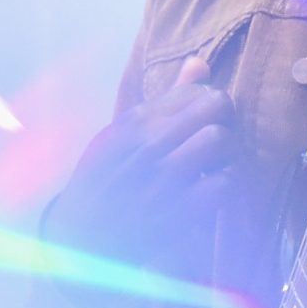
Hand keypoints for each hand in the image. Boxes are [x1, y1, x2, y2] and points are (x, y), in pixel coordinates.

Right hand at [42, 53, 235, 266]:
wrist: (79, 244)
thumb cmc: (103, 183)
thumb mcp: (121, 136)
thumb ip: (166, 100)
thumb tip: (200, 63)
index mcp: (133, 122)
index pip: (193, 90)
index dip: (208, 104)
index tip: (202, 122)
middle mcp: (148, 144)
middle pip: (215, 105)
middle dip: (226, 119)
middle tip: (218, 139)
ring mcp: (163, 178)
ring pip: (220, 139)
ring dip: (227, 152)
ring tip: (215, 164)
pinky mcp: (179, 212)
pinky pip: (224, 183)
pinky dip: (223, 185)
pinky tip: (210, 191)